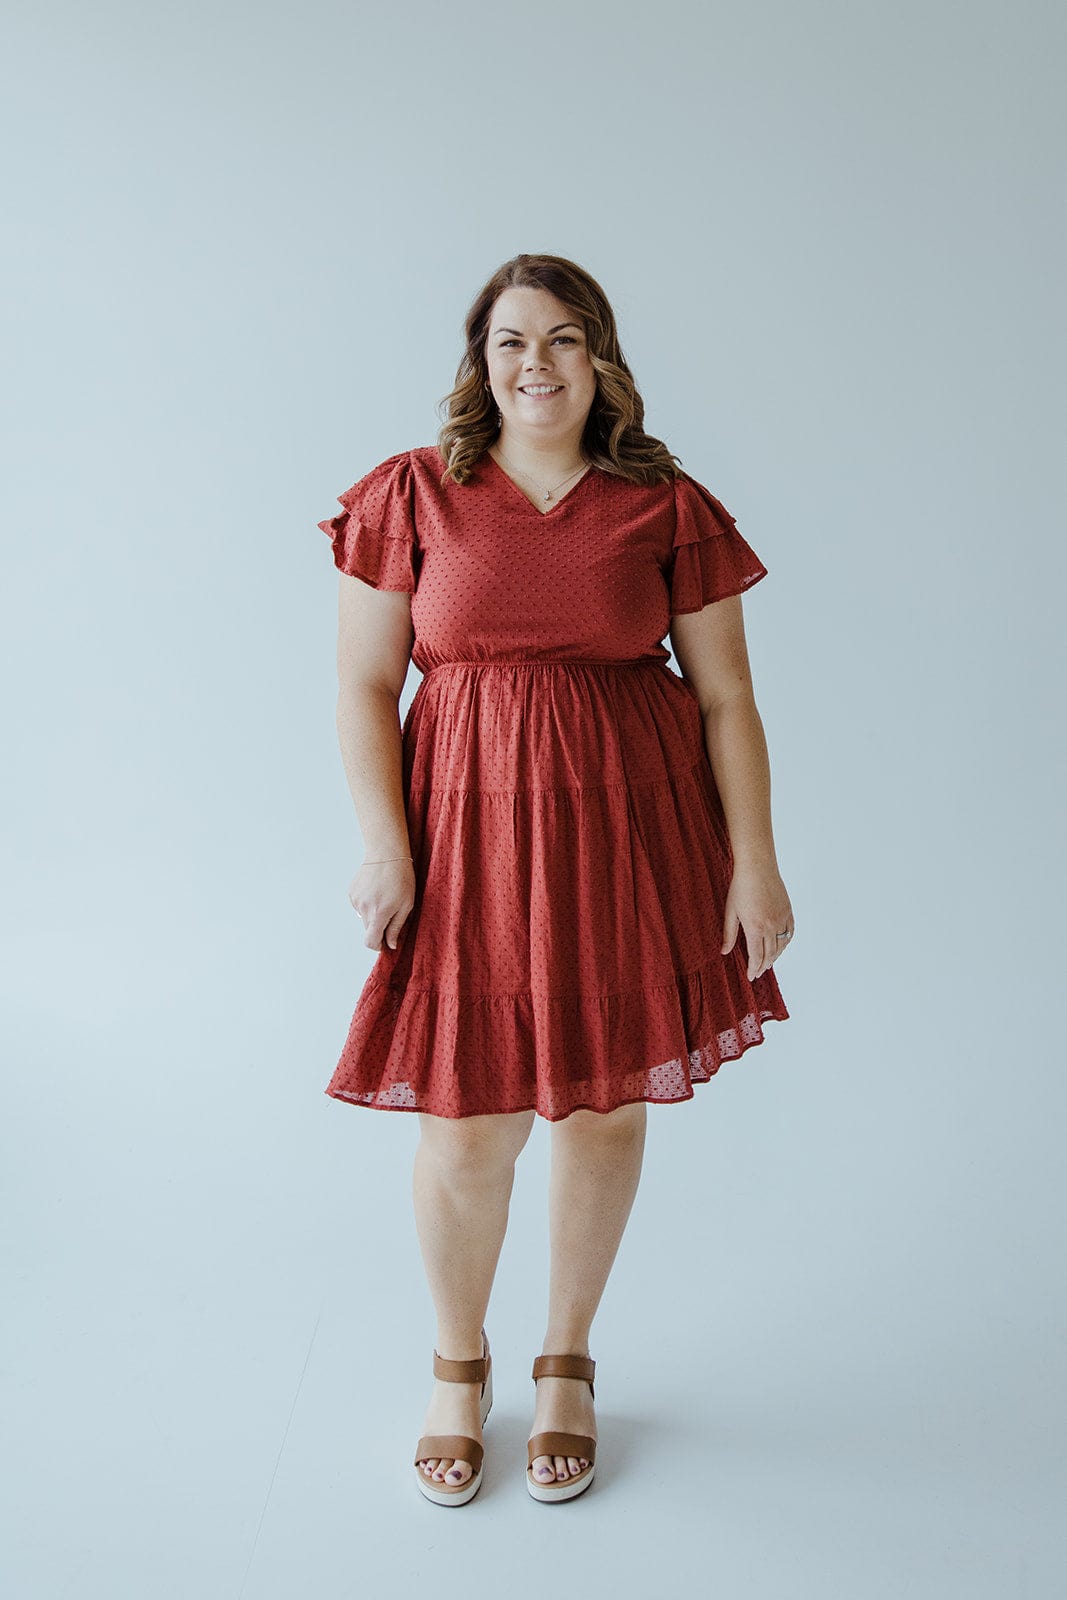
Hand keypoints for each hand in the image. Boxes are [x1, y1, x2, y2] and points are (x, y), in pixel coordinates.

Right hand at [349, 858, 415, 950]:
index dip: (378, 946)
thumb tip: (390, 944)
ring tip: (385, 897)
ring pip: (364, 917)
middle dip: (379, 928)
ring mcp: (356, 900)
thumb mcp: (406, 904)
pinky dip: (368, 904)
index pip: (370, 941)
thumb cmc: (401, 878)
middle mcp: (364, 908)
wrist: (387, 854)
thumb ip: (396, 927)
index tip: (385, 943)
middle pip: (368, 930)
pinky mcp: (352, 892)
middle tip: (391, 914)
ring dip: (373, 914)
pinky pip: (360, 906)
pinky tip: (377, 891)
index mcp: (379, 913)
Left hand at [721, 862, 793, 981]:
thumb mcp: (731, 911)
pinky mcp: (788, 911)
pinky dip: (785, 943)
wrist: (758, 867)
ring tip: (768, 963)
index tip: (751, 976)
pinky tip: (780, 947)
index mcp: (755, 928)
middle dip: (763, 966)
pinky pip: (789, 933)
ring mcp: (782, 919)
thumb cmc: (741, 887)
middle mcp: (771, 926)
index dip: (754, 969)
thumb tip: (725, 952)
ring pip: (781, 946)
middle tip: (758, 973)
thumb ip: (729, 934)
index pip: (756, 956)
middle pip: (769, 954)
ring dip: (775, 957)